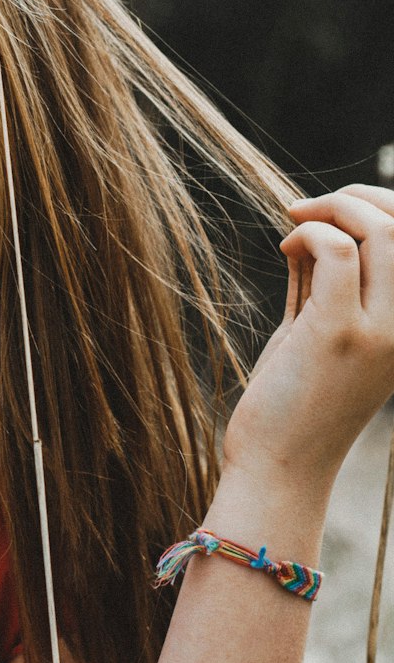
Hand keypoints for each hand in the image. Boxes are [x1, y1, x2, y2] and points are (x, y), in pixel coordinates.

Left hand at [223, 184, 393, 491]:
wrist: (279, 465)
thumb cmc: (296, 396)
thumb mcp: (323, 325)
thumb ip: (331, 277)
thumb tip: (323, 220)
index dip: (383, 206)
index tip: (333, 209)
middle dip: (355, 198)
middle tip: (305, 207)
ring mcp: (381, 332)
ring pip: (381, 232)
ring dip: (331, 209)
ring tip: (294, 221)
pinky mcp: (340, 334)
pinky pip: (334, 251)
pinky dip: (307, 233)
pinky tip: (286, 248)